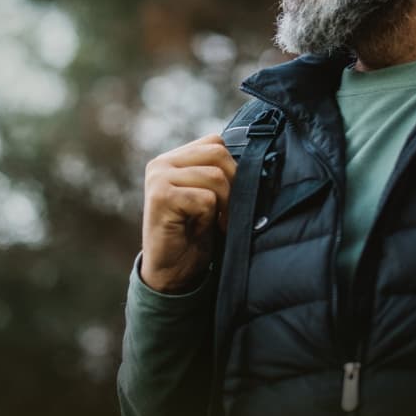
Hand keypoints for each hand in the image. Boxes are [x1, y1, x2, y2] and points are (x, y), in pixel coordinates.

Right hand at [141, 134, 236, 291]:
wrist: (171, 272)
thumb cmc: (194, 235)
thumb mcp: (208, 197)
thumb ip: (217, 174)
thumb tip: (256, 158)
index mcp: (173, 159)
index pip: (216, 143)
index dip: (232, 169)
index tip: (229, 199)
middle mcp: (162, 163)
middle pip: (218, 154)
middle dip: (233, 186)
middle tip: (227, 214)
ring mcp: (159, 178)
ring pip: (215, 177)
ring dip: (224, 205)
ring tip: (215, 223)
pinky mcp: (160, 197)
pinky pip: (205, 198)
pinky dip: (210, 218)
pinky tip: (200, 229)